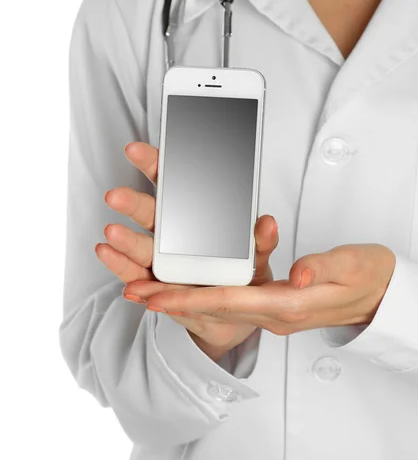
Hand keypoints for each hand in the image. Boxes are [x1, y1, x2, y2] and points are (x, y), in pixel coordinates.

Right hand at [95, 141, 279, 360]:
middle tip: (116, 195)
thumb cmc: (242, 274)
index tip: (136, 150)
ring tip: (113, 232)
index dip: (154, 165)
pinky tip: (108, 254)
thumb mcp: (257, 256)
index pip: (172, 184)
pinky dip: (121, 266)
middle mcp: (172, 234)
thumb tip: (268, 222)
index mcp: (194, 217)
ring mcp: (161, 260)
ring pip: (139, 245)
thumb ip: (262, 241)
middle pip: (149, 212)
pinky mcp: (155, 287)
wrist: (236, 310)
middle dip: (132, 203)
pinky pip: (135, 275)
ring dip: (124, 239)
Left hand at [141, 243, 395, 335]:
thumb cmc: (371, 276)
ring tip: (151, 291)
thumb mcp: (353, 263)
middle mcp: (279, 314)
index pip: (231, 300)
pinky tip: (191, 291)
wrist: (385, 296)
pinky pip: (234, 306)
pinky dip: (206, 299)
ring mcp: (278, 314)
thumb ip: (322, 269)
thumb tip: (297, 275)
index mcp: (291, 303)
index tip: (156, 294)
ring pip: (222, 309)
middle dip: (174, 301)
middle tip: (135, 292)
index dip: (190, 298)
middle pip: (217, 308)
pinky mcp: (279, 308)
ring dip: (185, 301)